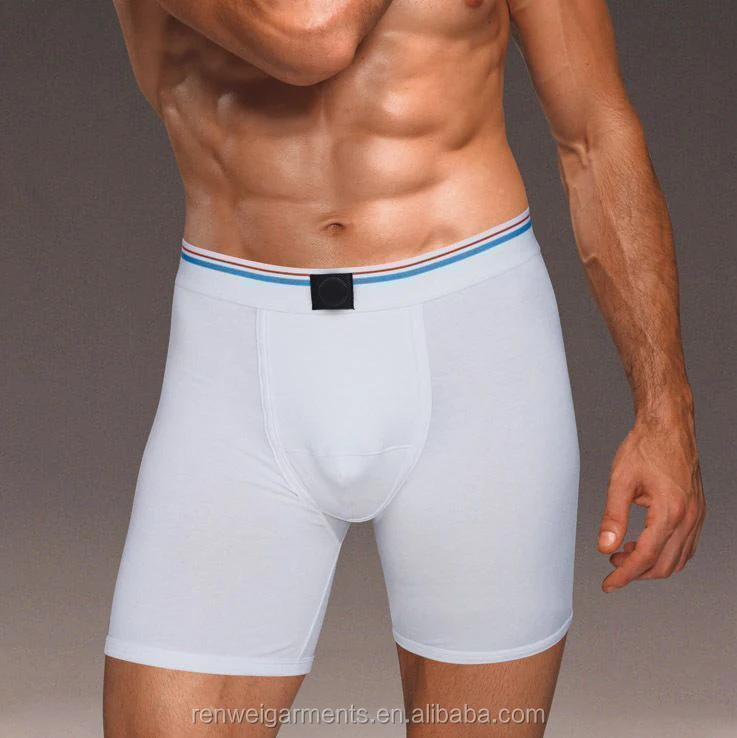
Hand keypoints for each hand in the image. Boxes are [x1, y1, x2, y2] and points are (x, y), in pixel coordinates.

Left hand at [597, 411, 704, 591]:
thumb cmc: (645, 448)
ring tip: (625, 552)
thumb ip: (612, 517)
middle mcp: (689, 518)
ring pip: (678, 558)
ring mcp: (697, 515)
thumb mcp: (620, 481)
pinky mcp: (697, 510)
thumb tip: (604, 545)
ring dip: (652, 564)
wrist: (668, 427)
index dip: (624, 575)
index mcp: (669, 512)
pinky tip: (646, 543)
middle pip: (665, 565)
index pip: (645, 557)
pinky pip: (686, 545)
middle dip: (637, 572)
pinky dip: (667, 553)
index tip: (608, 584)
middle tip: (612, 565)